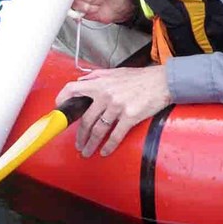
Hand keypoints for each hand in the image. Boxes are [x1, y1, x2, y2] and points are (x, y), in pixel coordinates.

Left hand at [55, 66, 170, 156]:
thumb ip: (97, 76)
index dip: (63, 101)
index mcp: (100, 83)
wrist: (161, 82)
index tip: (61, 112)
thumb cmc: (140, 78)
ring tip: (87, 151)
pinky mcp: (130, 116)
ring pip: (98, 130)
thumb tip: (82, 80)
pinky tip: (104, 151)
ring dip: (91, 144)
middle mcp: (106, 95)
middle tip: (78, 144)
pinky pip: (115, 135)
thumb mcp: (115, 72)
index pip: (73, 89)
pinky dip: (108, 146)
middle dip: (80, 135)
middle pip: (86, 119)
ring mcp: (117, 106)